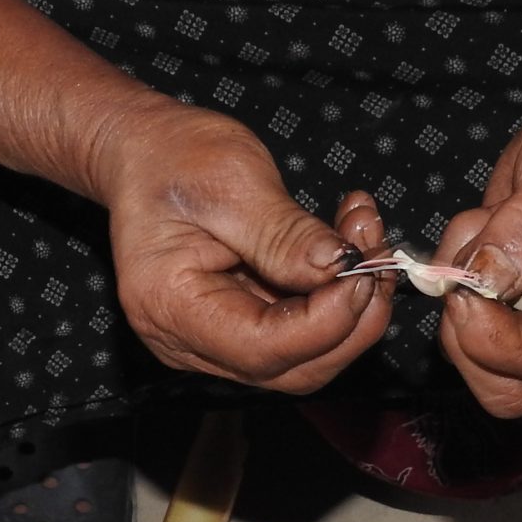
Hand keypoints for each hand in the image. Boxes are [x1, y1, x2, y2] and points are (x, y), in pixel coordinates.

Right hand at [94, 102, 392, 394]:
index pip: (263, 348)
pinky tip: (347, 249)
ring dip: (351, 308)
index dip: (326, 319)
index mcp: (169, 308)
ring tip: (364, 238)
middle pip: (291, 368)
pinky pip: (299, 335)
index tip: (364, 267)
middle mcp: (186, 343)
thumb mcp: (231, 181)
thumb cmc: (172, 157)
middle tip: (377, 253)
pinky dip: (335, 299)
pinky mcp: (236, 330)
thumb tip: (340, 266)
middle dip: (351, 320)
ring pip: (305, 358)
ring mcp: (212, 343)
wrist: (143, 153)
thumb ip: (284, 234)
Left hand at [434, 7, 521, 418]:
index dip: (499, 342)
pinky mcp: (520, 314)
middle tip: (463, 270)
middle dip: (472, 339)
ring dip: (460, 304)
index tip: (465, 291)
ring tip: (483, 228)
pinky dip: (455, 284)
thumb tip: (486, 279)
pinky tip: (482, 230)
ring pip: (482, 367)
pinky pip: (468, 329)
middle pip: (514, 390)